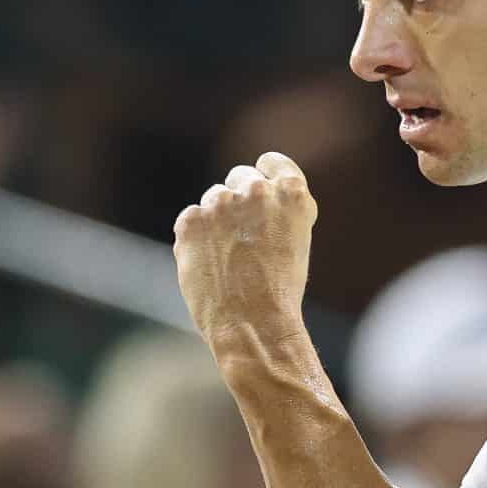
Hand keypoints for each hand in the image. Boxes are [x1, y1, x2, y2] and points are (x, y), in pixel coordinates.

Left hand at [173, 152, 316, 354]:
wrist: (254, 324)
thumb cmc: (280, 290)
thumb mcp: (295, 241)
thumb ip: (277, 211)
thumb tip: (251, 193)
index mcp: (292, 193)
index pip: (272, 163)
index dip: (265, 174)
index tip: (261, 189)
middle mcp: (257, 190)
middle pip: (240, 177)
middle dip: (239, 201)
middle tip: (243, 237)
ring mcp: (221, 202)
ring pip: (213, 199)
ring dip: (218, 221)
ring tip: (229, 260)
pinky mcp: (191, 219)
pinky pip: (191, 218)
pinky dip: (196, 238)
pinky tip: (211, 264)